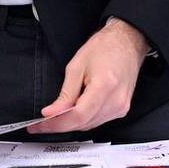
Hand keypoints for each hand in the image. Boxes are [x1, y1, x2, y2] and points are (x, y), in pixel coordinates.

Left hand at [30, 18, 146, 134]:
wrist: (127, 43)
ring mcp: (121, 107)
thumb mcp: (77, 66)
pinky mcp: (121, 109)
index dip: (57, 123)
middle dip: (61, 125)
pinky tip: (74, 113)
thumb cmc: (105, 48)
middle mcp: (116, 101)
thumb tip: (52, 113)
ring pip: (90, 125)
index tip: (41, 125)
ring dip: (72, 123)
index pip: (78, 115)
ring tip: (55, 118)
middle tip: (42, 123)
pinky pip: (98, 121)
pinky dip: (84, 119)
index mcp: (104, 86)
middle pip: (83, 123)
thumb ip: (65, 93)